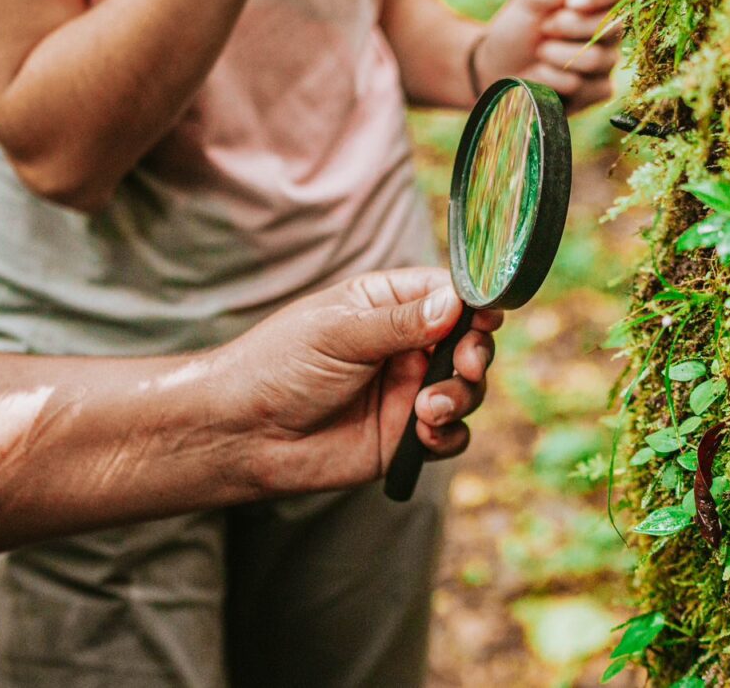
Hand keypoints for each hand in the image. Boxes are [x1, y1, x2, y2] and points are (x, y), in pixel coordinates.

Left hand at [228, 268, 502, 493]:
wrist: (243, 433)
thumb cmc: (278, 366)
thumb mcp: (339, 333)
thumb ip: (400, 322)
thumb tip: (455, 302)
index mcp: (387, 305)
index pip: (448, 294)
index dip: (475, 305)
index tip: (486, 318)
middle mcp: (404, 346)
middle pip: (469, 342)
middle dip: (475, 354)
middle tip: (464, 365)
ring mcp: (407, 391)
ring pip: (467, 389)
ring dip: (461, 396)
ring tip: (426, 409)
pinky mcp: (404, 436)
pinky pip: (451, 434)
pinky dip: (449, 434)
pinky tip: (423, 434)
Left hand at [474, 0, 634, 111]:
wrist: (496, 69)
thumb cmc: (515, 30)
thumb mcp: (532, 1)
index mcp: (599, 1)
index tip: (571, 1)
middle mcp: (611, 30)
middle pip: (611, 27)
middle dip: (569, 27)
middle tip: (545, 28)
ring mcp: (608, 61)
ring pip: (595, 59)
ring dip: (557, 55)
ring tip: (540, 52)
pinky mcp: (599, 90)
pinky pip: (586, 86)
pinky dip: (554, 80)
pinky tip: (543, 76)